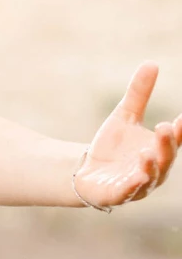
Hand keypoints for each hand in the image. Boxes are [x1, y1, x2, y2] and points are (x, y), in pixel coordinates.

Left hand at [76, 64, 181, 209]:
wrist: (86, 171)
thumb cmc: (112, 145)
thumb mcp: (124, 116)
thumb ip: (139, 94)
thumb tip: (152, 63)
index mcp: (160, 149)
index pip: (175, 138)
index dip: (181, 129)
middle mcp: (155, 168)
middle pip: (165, 157)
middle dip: (166, 144)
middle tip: (164, 127)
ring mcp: (138, 184)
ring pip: (150, 177)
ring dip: (150, 166)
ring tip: (146, 153)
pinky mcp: (119, 195)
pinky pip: (128, 192)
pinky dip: (132, 186)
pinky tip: (133, 177)